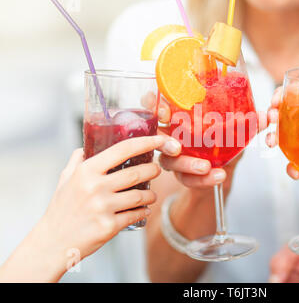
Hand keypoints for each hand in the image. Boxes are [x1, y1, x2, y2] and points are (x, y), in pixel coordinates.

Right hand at [40, 135, 180, 259]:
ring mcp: (103, 207)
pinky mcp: (109, 226)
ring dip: (151, 194)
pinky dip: (144, 211)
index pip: (123, 149)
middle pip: (137, 173)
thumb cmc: (61, 209)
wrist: (53, 243)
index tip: (160, 140)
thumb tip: (87, 147)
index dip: (146, 142)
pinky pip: (136, 215)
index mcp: (86, 171)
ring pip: (140, 195)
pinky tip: (144, 210)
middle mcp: (95, 187)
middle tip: (157, 170)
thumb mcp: (65, 179)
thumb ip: (77, 161)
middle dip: (153, 170)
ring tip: (150, 194)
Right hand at [142, 92, 268, 193]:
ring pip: (169, 161)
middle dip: (162, 140)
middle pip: (153, 134)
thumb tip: (267, 115)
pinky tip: (218, 176)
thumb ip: (248, 122)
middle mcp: (170, 135)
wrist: (222, 170)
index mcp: (179, 115)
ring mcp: (172, 157)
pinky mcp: (181, 176)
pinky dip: (203, 179)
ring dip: (187, 164)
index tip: (164, 110)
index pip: (157, 103)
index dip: (154, 105)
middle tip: (177, 146)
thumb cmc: (222, 140)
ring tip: (205, 167)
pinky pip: (187, 179)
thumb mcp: (234, 129)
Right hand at [266, 87, 298, 178]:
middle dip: (271, 116)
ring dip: (274, 139)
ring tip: (272, 144)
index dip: (282, 94)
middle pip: (285, 116)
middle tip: (270, 120)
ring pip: (285, 138)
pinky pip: (298, 162)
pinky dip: (292, 168)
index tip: (277, 98)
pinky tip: (294, 172)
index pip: (297, 94)